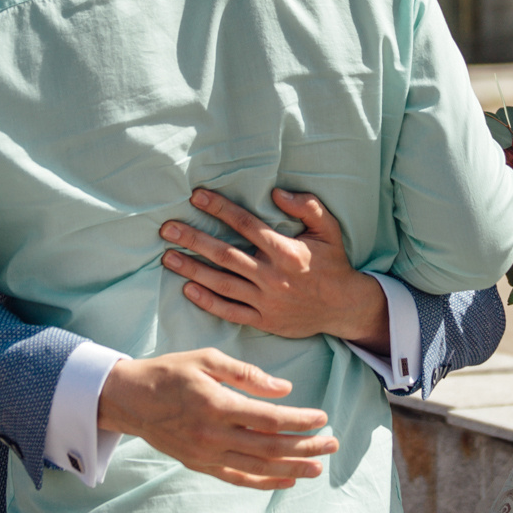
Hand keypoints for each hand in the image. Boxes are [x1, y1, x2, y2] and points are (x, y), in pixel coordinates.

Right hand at [96, 348, 336, 489]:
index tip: (323, 418)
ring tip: (318, 467)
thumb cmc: (171, 372)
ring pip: (258, 467)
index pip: (270, 419)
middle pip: (270, 447)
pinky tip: (287, 480)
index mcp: (217, 404)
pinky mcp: (201, 465)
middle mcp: (213, 434)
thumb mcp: (207, 359)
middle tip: (333, 444)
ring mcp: (207, 454)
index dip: (300, 421)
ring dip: (292, 468)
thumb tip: (284, 389)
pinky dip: (265, 482)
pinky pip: (238, 479)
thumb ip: (247, 374)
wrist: (131, 399)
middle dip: (306, 447)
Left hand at [160, 189, 386, 348]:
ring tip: (168, 257)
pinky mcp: (264, 320)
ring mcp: (266, 300)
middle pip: (225, 254)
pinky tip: (188, 289)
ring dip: (193, 269)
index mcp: (286, 251)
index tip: (196, 197)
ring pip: (222, 283)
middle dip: (194, 239)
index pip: (245, 225)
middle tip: (167, 228)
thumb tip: (277, 192)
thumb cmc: (333, 264)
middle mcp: (272, 276)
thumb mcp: (329, 230)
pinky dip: (208, 302)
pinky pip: (230, 311)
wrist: (344, 308)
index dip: (220, 209)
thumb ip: (307, 207)